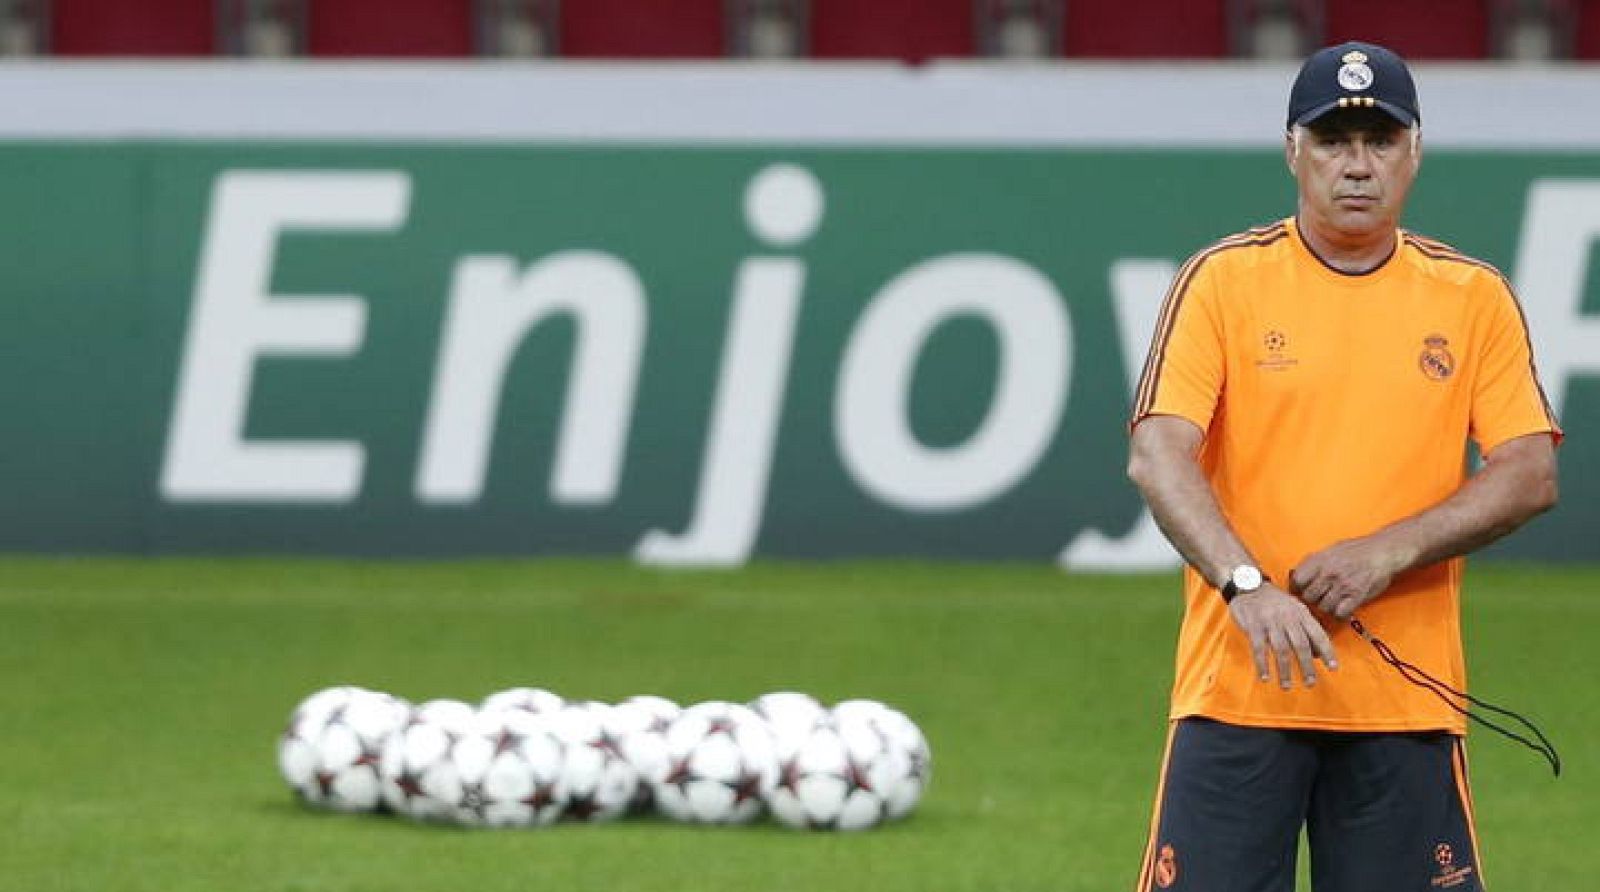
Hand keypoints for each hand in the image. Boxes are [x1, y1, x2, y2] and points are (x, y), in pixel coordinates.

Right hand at [1228, 586, 1337, 689]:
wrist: (1247, 584)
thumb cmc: (1273, 600)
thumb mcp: (1294, 608)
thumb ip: (1306, 628)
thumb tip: (1318, 653)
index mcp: (1301, 613)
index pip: (1318, 634)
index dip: (1327, 651)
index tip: (1333, 667)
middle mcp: (1288, 617)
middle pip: (1301, 645)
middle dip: (1306, 666)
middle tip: (1310, 683)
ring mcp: (1270, 621)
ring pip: (1281, 649)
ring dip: (1285, 670)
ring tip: (1287, 686)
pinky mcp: (1253, 626)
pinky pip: (1259, 648)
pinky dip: (1262, 664)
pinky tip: (1265, 677)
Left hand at [1290, 537, 1405, 619]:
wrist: (1382, 550)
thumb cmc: (1357, 550)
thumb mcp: (1330, 550)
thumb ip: (1313, 563)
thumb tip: (1295, 575)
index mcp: (1320, 560)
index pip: (1297, 580)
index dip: (1297, 588)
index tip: (1300, 591)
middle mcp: (1329, 573)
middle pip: (1309, 597)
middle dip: (1312, 599)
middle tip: (1319, 597)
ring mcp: (1343, 585)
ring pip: (1323, 607)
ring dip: (1327, 607)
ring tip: (1333, 601)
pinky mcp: (1356, 595)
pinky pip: (1340, 613)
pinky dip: (1340, 613)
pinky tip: (1343, 607)